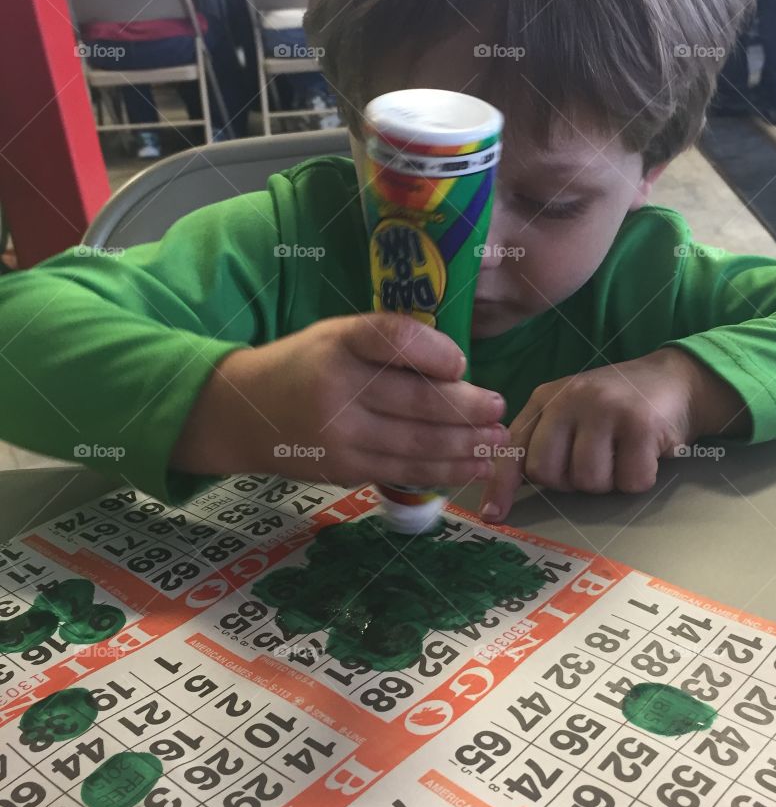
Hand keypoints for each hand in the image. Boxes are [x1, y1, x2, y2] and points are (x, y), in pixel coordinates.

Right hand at [173, 312, 508, 487]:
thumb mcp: (337, 335)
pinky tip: (472, 465)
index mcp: (338, 343)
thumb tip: (457, 370)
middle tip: (499, 408)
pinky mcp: (344, 469)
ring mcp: (340, 436)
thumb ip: (389, 344)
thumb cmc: (306, 365)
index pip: (392, 339)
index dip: (434, 352)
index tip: (461, 364)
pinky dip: (444, 470)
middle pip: (416, 400)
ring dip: (465, 445)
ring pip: (416, 444)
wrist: (244, 413)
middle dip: (467, 408)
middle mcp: (337, 389)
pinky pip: (404, 471)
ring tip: (496, 440)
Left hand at [479, 348, 748, 521]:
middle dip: (571, 482)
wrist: (676, 380)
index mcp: (546, 398)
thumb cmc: (617, 408)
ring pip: (589, 481)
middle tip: (596, 462)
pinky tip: (645, 454)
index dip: (502, 485)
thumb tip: (504, 494)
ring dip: (609, 482)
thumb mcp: (571, 413)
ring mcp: (605, 408)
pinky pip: (629, 480)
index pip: (514, 448)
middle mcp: (569, 399)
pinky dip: (640, 478)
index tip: (493, 516)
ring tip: (621, 455)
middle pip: (548, 472)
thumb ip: (542, 442)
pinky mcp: (640, 423)